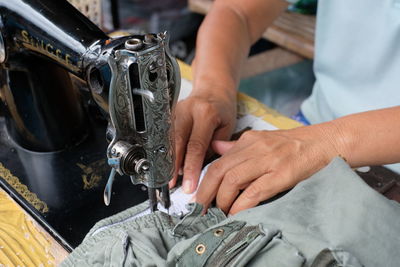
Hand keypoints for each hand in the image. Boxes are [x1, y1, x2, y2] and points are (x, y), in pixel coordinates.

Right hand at [169, 88, 236, 193]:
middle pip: (177, 143)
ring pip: (169, 141)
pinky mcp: (169, 115)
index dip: (191, 168)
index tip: (190, 184)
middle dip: (174, 167)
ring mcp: (175, 112)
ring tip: (170, 179)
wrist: (213, 90)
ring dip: (169, 161)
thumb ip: (215, 147)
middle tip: (173, 185)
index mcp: (205, 113)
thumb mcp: (227, 127)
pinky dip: (168, 152)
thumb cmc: (223, 109)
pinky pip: (167, 137)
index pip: (196, 146)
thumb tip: (202, 169)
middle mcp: (187, 111)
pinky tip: (169, 166)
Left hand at [194, 126, 341, 214]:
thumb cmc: (296, 144)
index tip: (199, 195)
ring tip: (221, 211)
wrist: (326, 142)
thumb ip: (237, 146)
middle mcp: (255, 148)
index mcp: (249, 140)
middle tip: (201, 207)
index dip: (205, 180)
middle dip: (206, 191)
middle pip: (220, 170)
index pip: (218, 160)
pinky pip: (254, 191)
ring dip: (222, 200)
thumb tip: (216, 147)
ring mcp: (269, 160)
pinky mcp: (283, 174)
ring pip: (233, 180)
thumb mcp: (263, 139)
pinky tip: (237, 213)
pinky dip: (241, 204)